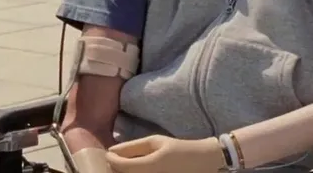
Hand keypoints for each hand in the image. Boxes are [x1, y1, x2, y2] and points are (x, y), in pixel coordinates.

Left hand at [106, 135, 224, 172]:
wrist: (203, 163)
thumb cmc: (178, 149)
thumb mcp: (156, 142)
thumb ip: (132, 146)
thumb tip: (111, 150)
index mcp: (150, 166)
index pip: (120, 166)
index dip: (110, 159)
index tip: (109, 153)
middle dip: (116, 168)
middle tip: (118, 159)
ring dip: (124, 172)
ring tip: (128, 164)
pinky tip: (138, 169)